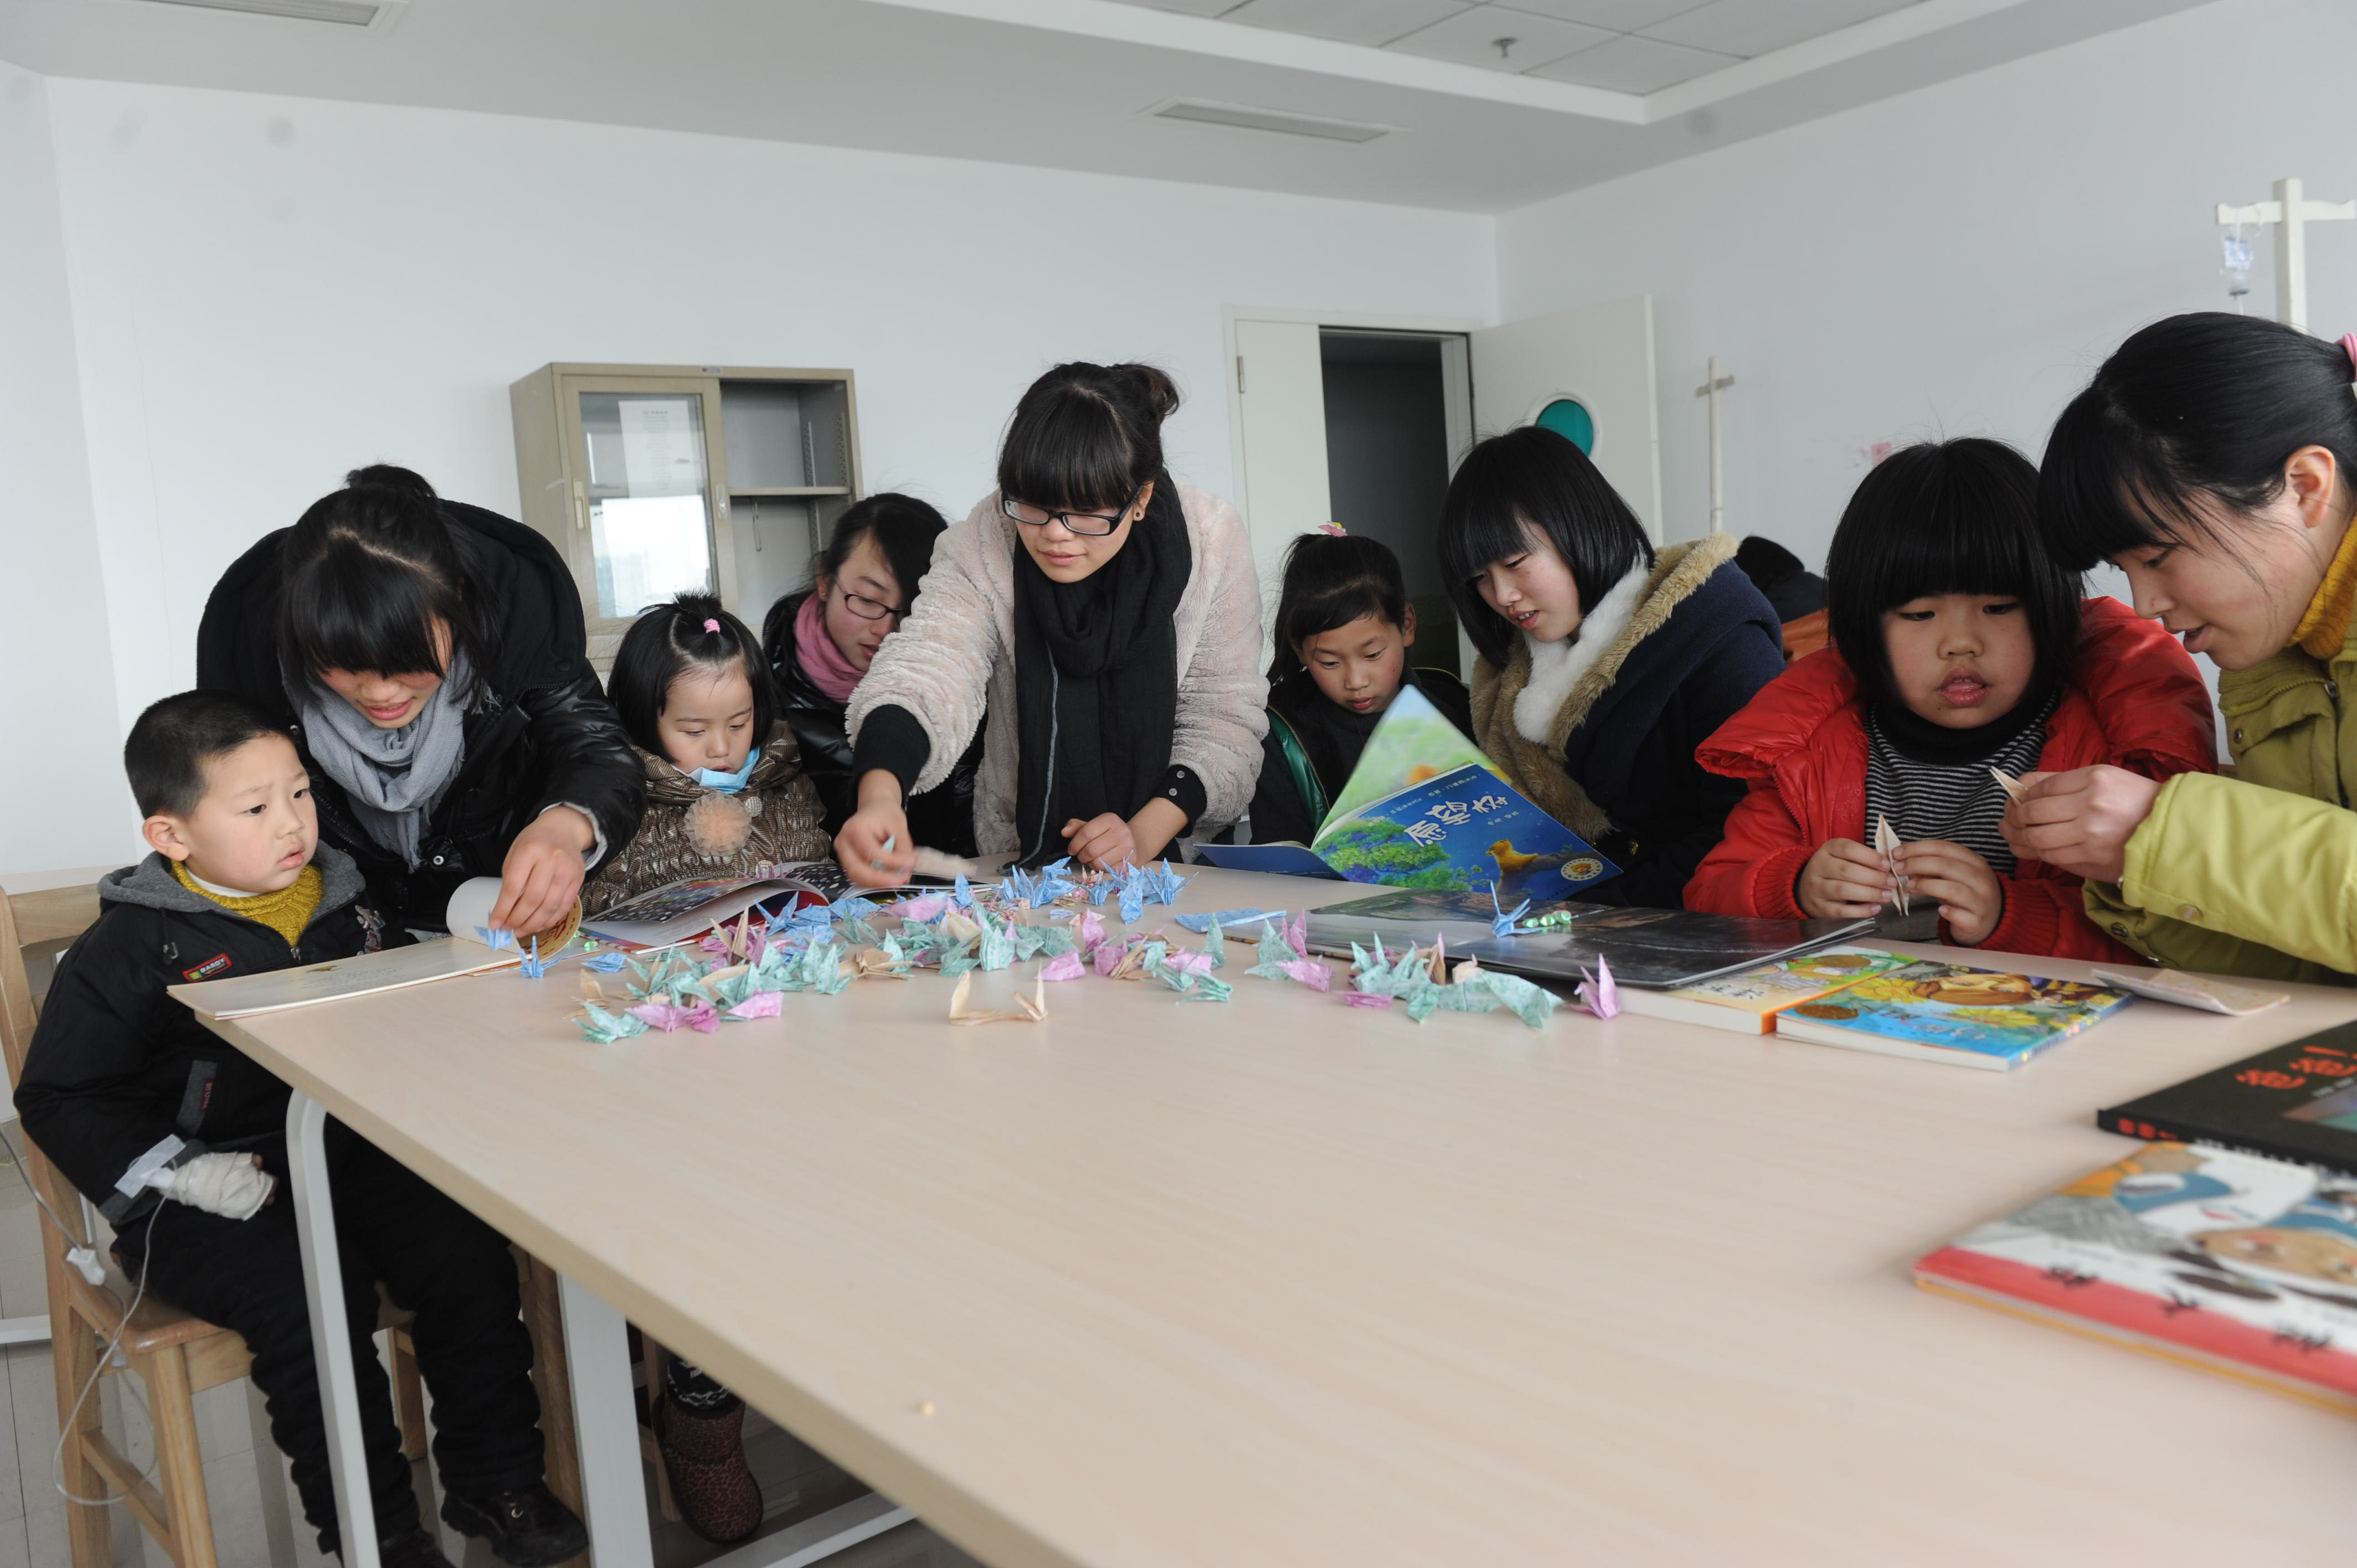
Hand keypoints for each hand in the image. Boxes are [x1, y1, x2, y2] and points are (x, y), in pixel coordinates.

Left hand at [491, 807, 591, 934]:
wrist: (563, 829)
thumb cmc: (533, 843)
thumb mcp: (515, 854)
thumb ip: (511, 881)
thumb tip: (505, 913)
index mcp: (529, 851)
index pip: (514, 887)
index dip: (503, 910)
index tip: (495, 924)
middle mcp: (550, 860)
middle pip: (533, 899)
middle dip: (517, 919)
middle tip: (508, 929)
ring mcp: (567, 870)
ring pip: (550, 906)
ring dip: (534, 924)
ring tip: (521, 931)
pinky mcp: (578, 879)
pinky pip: (564, 906)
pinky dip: (551, 920)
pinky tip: (539, 925)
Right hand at [837, 770, 912, 887]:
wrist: (874, 809)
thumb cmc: (885, 814)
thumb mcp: (899, 824)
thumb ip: (903, 847)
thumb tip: (907, 868)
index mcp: (855, 828)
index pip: (871, 852)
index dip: (891, 862)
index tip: (909, 863)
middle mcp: (843, 842)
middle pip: (857, 870)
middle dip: (881, 880)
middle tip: (902, 880)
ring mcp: (842, 853)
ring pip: (856, 877)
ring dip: (878, 884)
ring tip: (897, 880)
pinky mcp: (846, 861)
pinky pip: (858, 877)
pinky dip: (874, 882)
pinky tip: (888, 879)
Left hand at [1062, 813, 1137, 873]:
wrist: (1136, 842)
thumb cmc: (1111, 834)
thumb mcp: (1095, 826)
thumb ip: (1077, 827)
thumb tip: (1064, 831)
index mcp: (1110, 819)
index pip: (1085, 833)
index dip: (1074, 844)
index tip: (1072, 849)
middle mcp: (1121, 832)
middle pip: (1090, 850)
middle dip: (1081, 856)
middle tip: (1082, 856)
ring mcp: (1128, 847)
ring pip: (1098, 863)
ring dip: (1091, 864)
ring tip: (1094, 859)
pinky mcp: (1131, 862)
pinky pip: (1107, 871)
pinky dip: (1102, 870)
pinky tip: (1104, 863)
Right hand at [1797, 838, 1890, 919]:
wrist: (1806, 889)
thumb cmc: (1834, 871)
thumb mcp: (1844, 857)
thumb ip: (1864, 860)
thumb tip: (1889, 870)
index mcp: (1828, 849)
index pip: (1848, 849)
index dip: (1870, 857)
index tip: (1887, 865)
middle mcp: (1818, 866)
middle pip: (1846, 870)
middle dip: (1874, 878)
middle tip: (1892, 883)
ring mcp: (1816, 888)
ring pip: (1843, 890)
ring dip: (1870, 893)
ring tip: (1887, 896)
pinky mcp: (1819, 907)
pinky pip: (1841, 911)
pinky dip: (1861, 911)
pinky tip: (1875, 908)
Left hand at [1894, 839, 2004, 946]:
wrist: (1990, 921)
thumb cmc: (1965, 893)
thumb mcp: (1952, 876)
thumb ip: (1932, 868)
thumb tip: (1903, 861)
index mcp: (1975, 862)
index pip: (1944, 848)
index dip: (1918, 848)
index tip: (1897, 853)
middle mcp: (1982, 879)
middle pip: (1946, 865)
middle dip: (1917, 864)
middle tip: (1898, 868)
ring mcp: (1981, 901)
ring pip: (1952, 889)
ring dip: (1926, 886)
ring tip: (1909, 886)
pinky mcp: (1977, 921)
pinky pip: (1960, 915)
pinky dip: (1948, 912)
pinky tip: (1940, 911)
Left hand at [2001, 765, 2161, 882]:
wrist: (2172, 831)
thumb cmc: (2135, 801)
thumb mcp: (2105, 777)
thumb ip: (2063, 780)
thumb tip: (2023, 786)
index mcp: (2095, 779)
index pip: (2043, 788)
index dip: (2024, 796)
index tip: (2018, 800)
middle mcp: (2091, 805)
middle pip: (2033, 813)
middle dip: (2015, 817)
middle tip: (2010, 819)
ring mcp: (2091, 834)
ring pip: (2037, 838)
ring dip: (2018, 837)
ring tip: (2014, 834)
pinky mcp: (2092, 858)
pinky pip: (2052, 856)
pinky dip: (2035, 853)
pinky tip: (2029, 848)